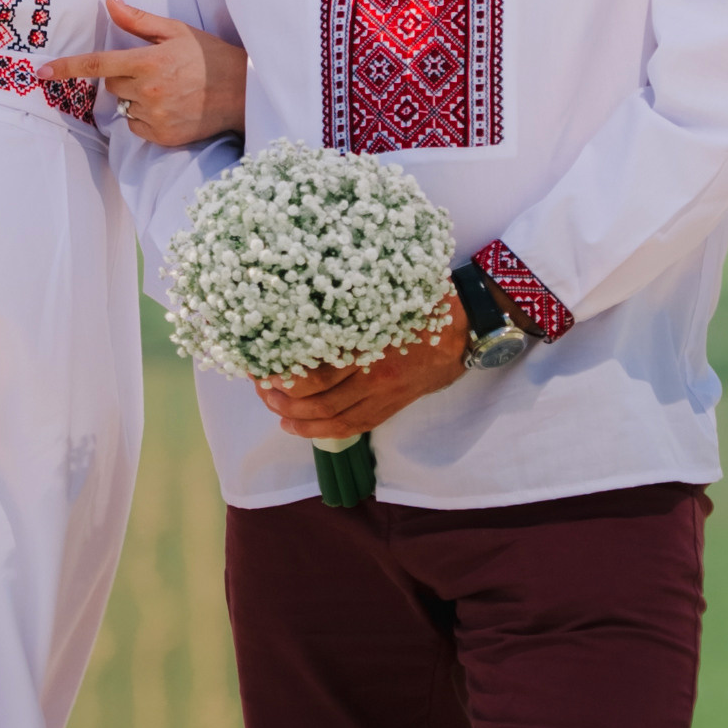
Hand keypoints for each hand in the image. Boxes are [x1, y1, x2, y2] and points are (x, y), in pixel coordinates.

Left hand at [42, 0, 246, 146]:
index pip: (96, 65)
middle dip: (124, 77)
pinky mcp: (163, 137)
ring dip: (136, 99)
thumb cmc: (210, 56)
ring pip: (124, 107)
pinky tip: (171, 108)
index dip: (66, 68)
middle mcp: (147, 92)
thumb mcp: (176, 31)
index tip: (41, 73)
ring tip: (168, 91)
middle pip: (112, 85)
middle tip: (156, 71)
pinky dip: (146, 119)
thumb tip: (108, 0)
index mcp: (147, 62)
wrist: (243, 92)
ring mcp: (155, 117)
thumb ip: (138, 20)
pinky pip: (137, 128)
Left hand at [256, 292, 468, 439]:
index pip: (318, 373)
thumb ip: (353, 304)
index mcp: (371, 345)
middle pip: (318, 401)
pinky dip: (321, 432)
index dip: (286, 377)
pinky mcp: (390, 407)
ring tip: (273, 409)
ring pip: (332, 419)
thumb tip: (307, 297)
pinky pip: (352, 427)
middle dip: (283, 401)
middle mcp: (375, 376)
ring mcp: (384, 396)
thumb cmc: (425, 303)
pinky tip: (297, 427)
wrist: (467, 329)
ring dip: (296, 419)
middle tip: (260, 389)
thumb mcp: (387, 295)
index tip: (263, 367)